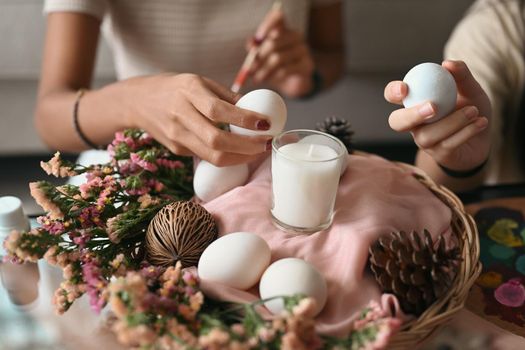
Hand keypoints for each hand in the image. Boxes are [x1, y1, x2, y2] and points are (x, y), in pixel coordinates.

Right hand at [124, 73, 272, 165]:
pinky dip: (228, 157)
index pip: (218, 110)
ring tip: (260, 151)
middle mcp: (180, 115)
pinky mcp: (177, 149)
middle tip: (267, 143)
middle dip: (247, 147)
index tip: (266, 123)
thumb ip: (226, 96)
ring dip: (242, 157)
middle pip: (217, 141)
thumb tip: (256, 109)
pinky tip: (242, 152)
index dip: (244, 119)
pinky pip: (207, 157)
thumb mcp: (199, 81)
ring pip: (213, 157)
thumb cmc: (174, 88)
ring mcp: (176, 136)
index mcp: (188, 91)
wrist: (137, 101)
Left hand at [249, 7, 314, 97]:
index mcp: (284, 29)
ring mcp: (303, 50)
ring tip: (256, 79)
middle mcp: (295, 36)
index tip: (259, 37)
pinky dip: (274, 76)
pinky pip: (286, 70)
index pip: (278, 17)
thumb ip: (255, 49)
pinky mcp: (306, 65)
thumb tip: (251, 45)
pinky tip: (269, 80)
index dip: (268, 24)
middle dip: (258, 58)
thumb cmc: (275, 66)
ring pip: (278, 59)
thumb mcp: (262, 56)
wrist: (292, 82)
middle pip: (273, 43)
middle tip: (249, 70)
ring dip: (264, 70)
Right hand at [384, 60, 490, 171]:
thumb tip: (447, 64)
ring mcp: (424, 141)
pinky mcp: (439, 155)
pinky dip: (466, 131)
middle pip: (396, 122)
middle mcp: (414, 124)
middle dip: (411, 115)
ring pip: (427, 135)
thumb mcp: (471, 89)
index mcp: (415, 103)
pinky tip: (481, 122)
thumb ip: (461, 75)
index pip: (393, 96)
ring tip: (474, 111)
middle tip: (433, 107)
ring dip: (452, 122)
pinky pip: (448, 144)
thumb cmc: (471, 109)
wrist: (485, 136)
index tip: (404, 88)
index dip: (392, 92)